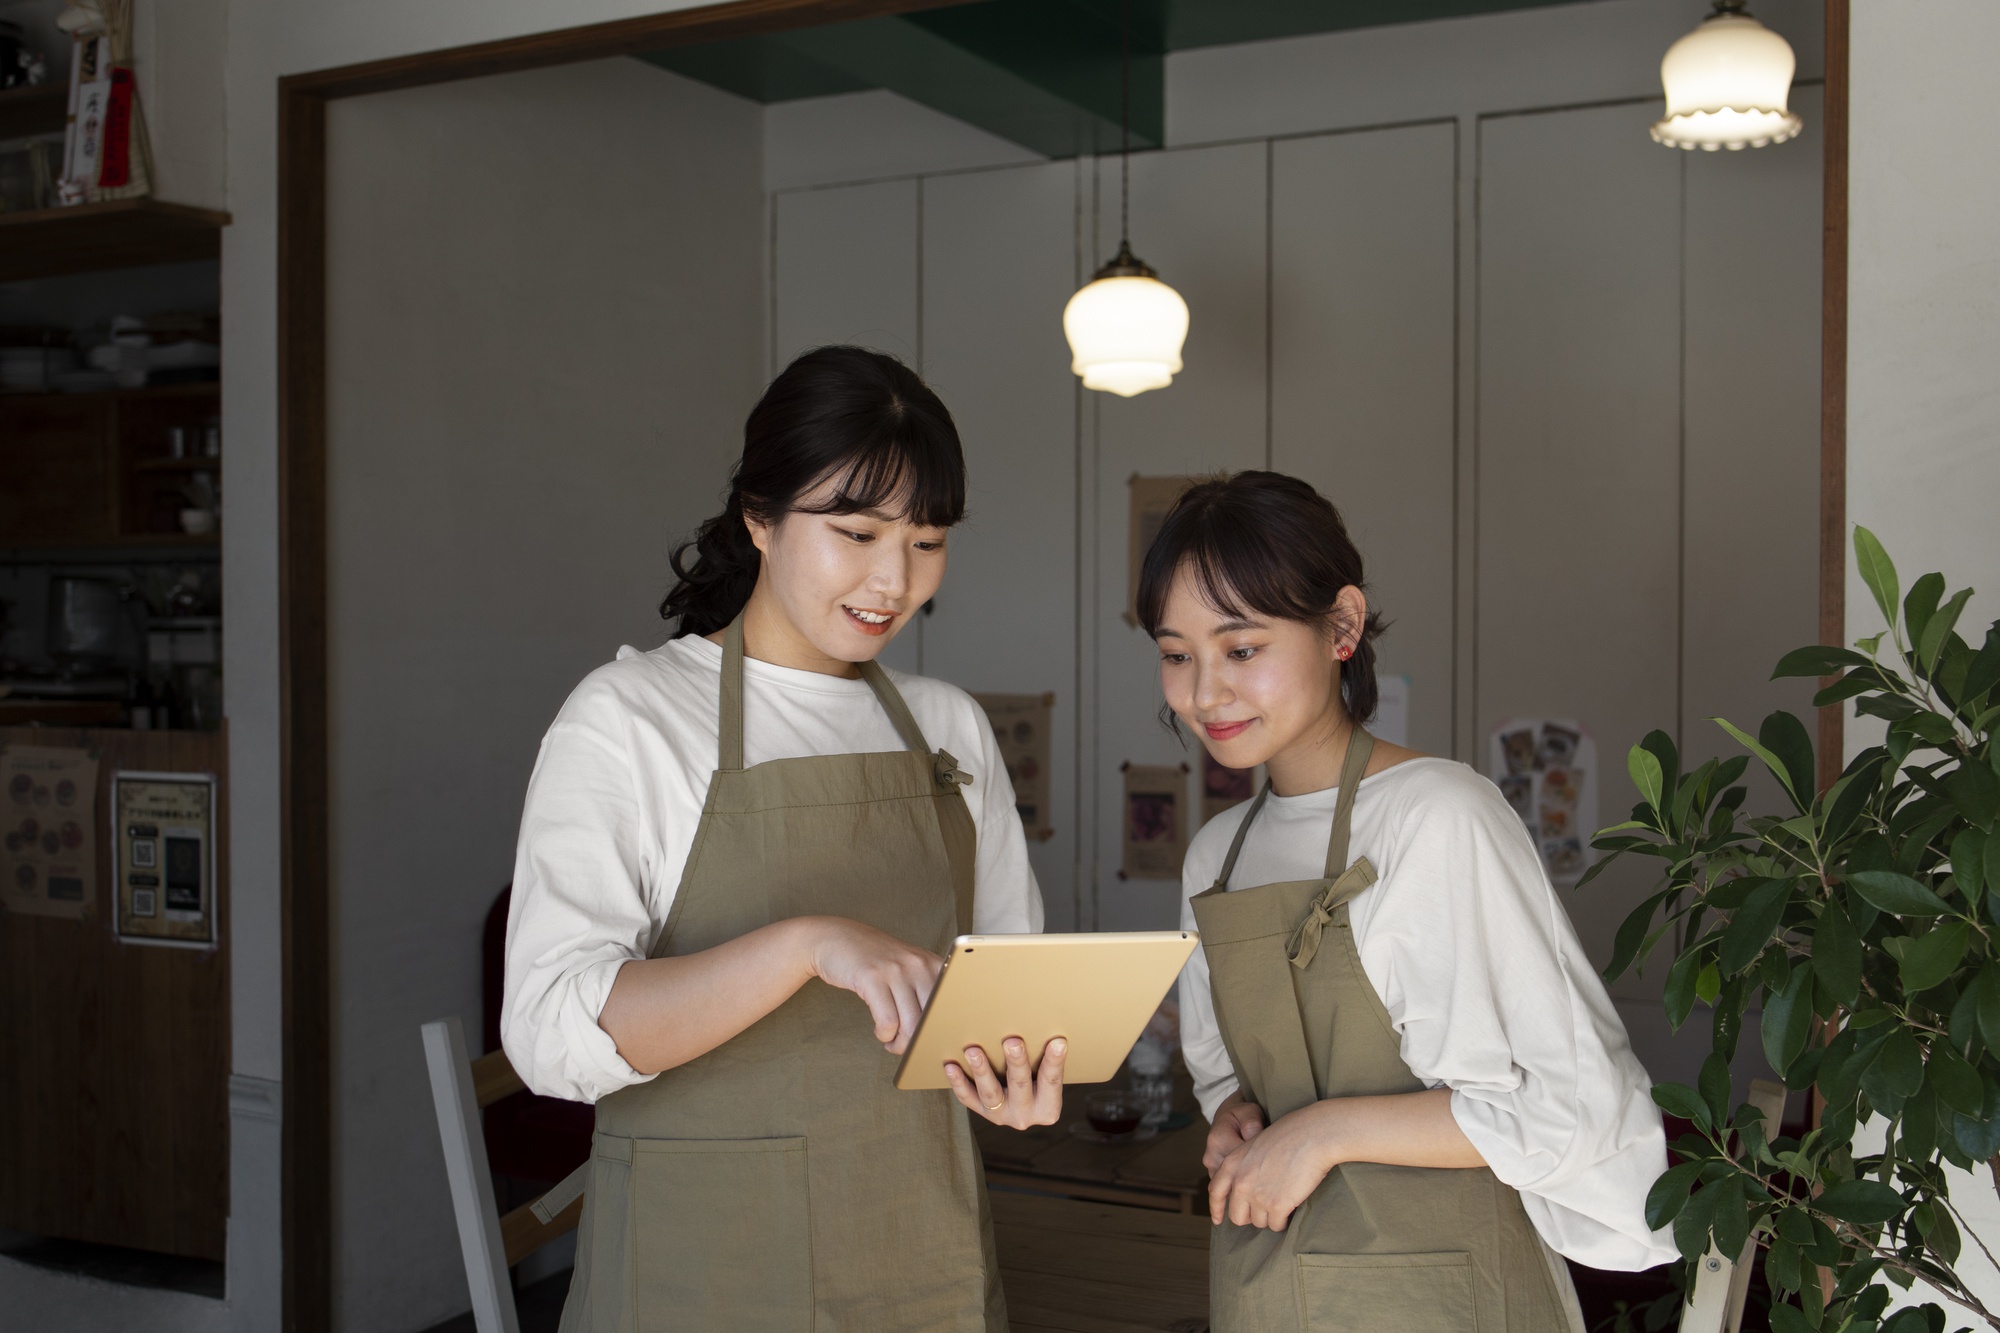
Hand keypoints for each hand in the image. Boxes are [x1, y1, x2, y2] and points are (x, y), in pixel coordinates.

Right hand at [801, 917, 943, 1054]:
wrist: (837, 938)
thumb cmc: (875, 961)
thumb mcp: (908, 969)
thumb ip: (926, 993)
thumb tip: (940, 1033)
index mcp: (933, 965)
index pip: (951, 1007)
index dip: (942, 1030)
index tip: (931, 1041)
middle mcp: (918, 965)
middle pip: (931, 1021)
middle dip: (918, 1042)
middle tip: (904, 1045)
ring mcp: (895, 970)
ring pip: (911, 1026)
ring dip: (899, 1042)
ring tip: (891, 1039)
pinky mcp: (872, 977)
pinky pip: (887, 1021)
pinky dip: (884, 1034)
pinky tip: (880, 1029)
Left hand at [944, 1036, 1065, 1128]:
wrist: (1023, 1107)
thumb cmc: (1038, 1079)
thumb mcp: (1047, 1075)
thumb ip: (1047, 1058)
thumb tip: (1050, 1027)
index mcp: (1047, 1108)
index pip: (1051, 1082)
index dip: (1054, 1062)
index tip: (1058, 1042)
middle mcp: (1025, 1115)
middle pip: (1020, 1085)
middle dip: (1016, 1063)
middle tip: (1012, 1041)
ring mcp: (1001, 1116)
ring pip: (990, 1093)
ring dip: (981, 1070)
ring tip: (973, 1051)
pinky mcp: (982, 1111)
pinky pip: (968, 1098)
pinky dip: (958, 1082)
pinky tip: (951, 1066)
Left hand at [1208, 1101, 1337, 1231]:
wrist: (1311, 1136)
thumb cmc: (1290, 1136)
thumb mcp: (1255, 1145)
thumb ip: (1244, 1167)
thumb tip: (1244, 1190)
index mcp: (1232, 1164)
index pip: (1215, 1192)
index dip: (1216, 1209)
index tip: (1218, 1220)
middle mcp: (1240, 1182)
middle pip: (1237, 1216)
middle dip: (1251, 1215)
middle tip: (1266, 1207)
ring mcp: (1258, 1196)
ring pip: (1259, 1222)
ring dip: (1271, 1216)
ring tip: (1283, 1199)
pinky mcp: (1277, 1206)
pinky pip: (1277, 1225)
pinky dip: (1284, 1220)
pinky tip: (1291, 1207)